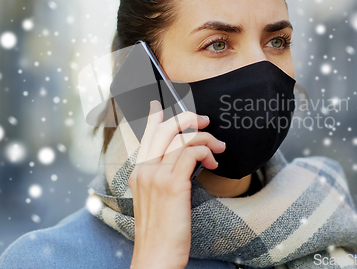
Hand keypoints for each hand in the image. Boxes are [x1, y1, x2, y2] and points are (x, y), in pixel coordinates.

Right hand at [129, 100, 225, 268]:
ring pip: (182, 138)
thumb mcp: (155, 201)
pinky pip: (191, 152)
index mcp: (138, 172)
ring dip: (206, 138)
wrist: (155, 258)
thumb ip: (163, 178)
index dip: (155, 116)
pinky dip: (206, 151)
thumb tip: (183, 162)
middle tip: (206, 122)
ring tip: (218, 148)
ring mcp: (155, 176)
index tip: (160, 103)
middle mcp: (144, 170)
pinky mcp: (172, 185)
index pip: (146, 135)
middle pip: (164, 128)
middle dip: (187, 118)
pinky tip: (214, 163)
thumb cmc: (160, 232)